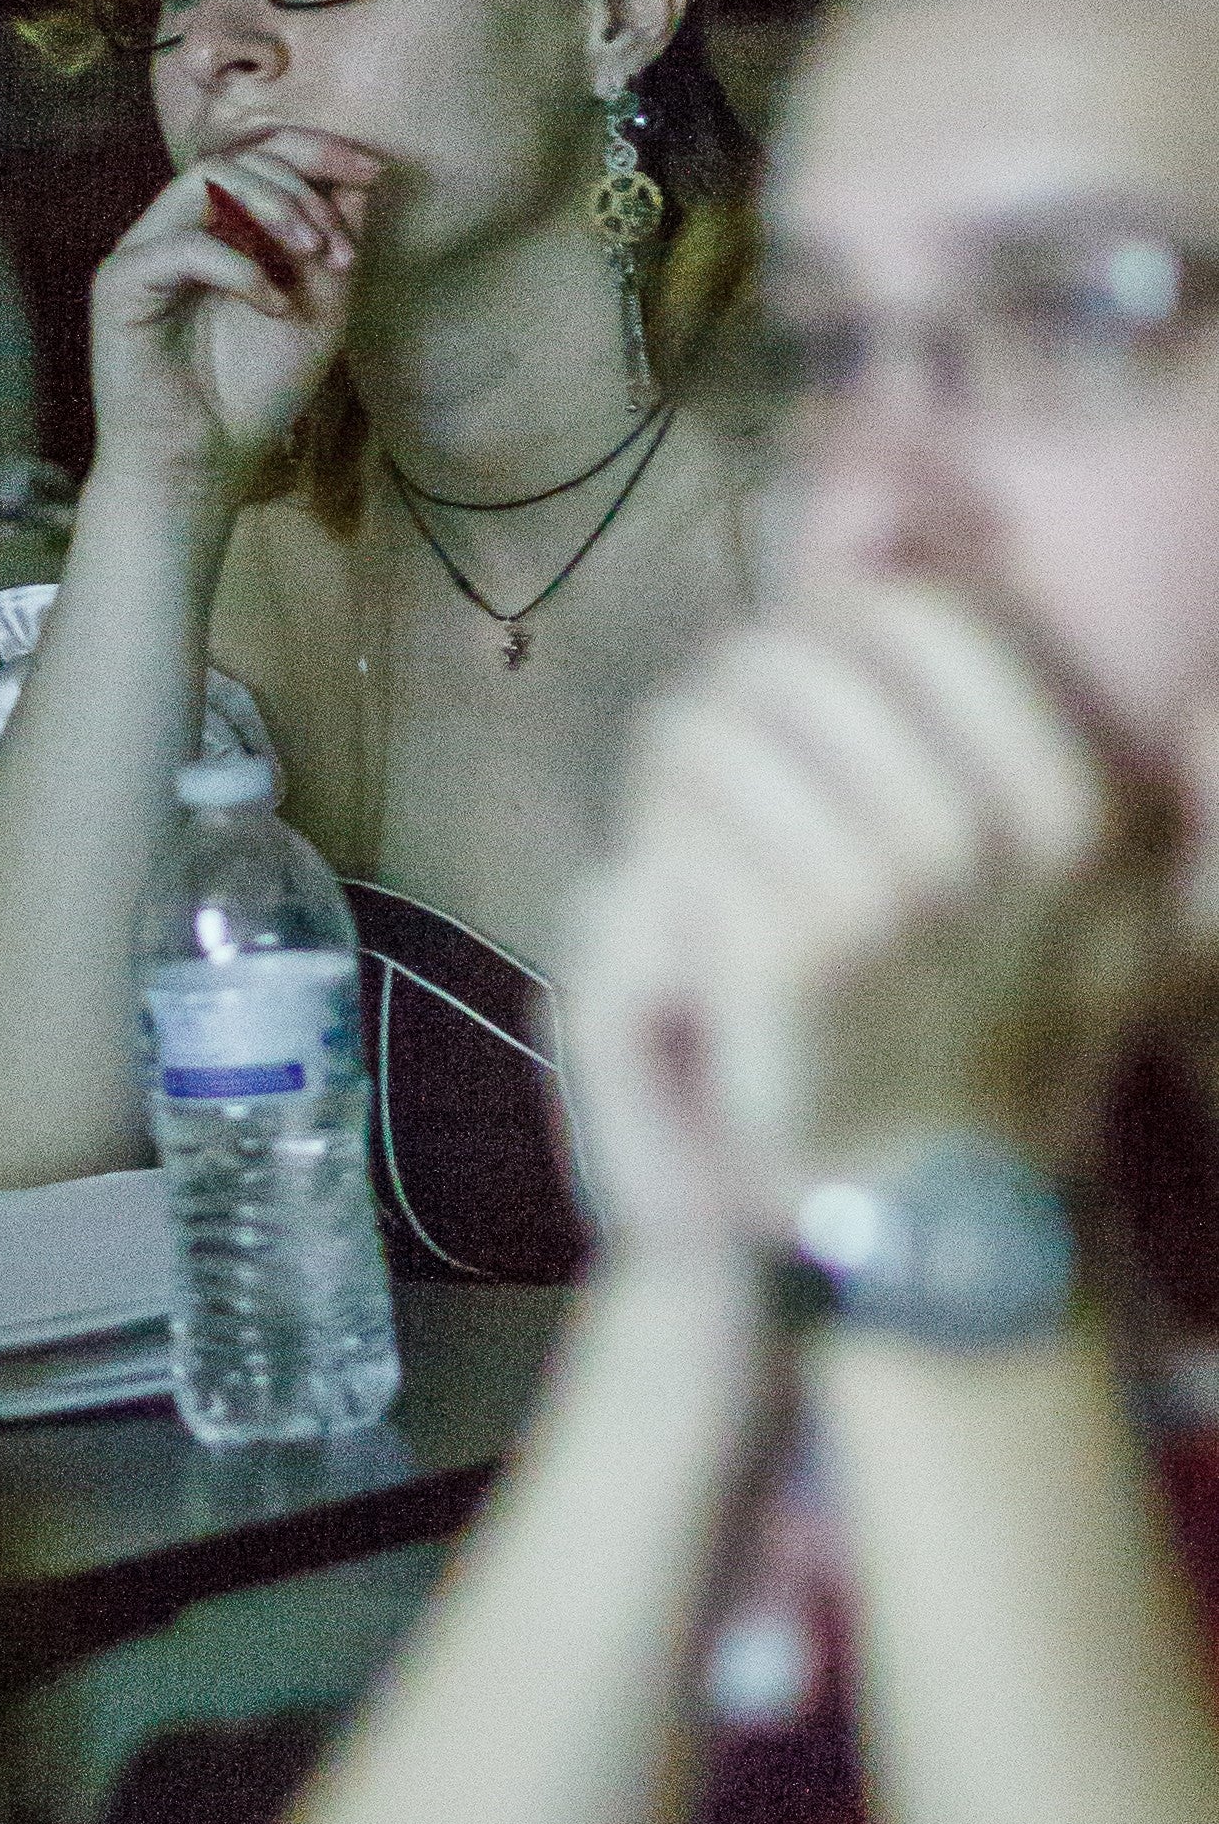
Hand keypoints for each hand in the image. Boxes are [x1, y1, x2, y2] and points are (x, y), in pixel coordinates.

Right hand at [87, 133, 379, 499]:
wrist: (204, 466)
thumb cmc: (253, 395)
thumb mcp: (321, 313)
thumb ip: (335, 247)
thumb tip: (356, 181)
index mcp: (218, 229)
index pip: (261, 157)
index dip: (318, 151)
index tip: (371, 172)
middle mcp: (176, 230)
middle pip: (236, 158)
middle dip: (301, 190)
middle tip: (337, 247)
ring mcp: (143, 254)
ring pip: (203, 182)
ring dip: (272, 207)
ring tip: (313, 254)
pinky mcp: (119, 286)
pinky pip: (183, 247)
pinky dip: (241, 268)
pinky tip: (274, 306)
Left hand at [564, 580, 1191, 1251]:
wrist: (939, 1210)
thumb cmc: (1012, 1047)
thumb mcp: (1132, 925)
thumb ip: (1138, 798)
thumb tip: (1164, 678)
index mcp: (1078, 814)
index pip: (931, 622)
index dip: (846, 613)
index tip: (810, 646)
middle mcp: (993, 846)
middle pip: (815, 667)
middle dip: (747, 666)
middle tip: (713, 693)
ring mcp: (890, 901)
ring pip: (737, 736)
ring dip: (688, 735)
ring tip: (674, 756)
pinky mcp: (792, 957)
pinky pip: (696, 827)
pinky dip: (665, 819)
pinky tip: (660, 837)